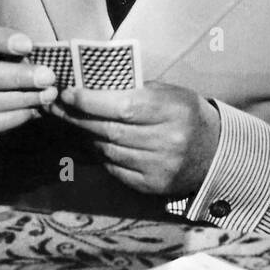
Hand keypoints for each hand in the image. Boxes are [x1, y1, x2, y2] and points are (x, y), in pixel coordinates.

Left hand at [48, 82, 221, 196]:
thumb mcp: (167, 92)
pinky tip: (91, 141)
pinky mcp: (152, 186)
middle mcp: (168, 141)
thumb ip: (133, 89)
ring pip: (108, 150)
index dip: (89, 101)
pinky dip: (99, 154)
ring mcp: (160, 167)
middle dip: (78, 117)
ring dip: (85, 135)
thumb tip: (89, 83)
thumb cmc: (183, 113)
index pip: (122, 106)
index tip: (66, 93)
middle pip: (110, 130)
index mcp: (173, 111)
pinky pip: (115, 168)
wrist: (213, 152)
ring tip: (70, 121)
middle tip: (55, 105)